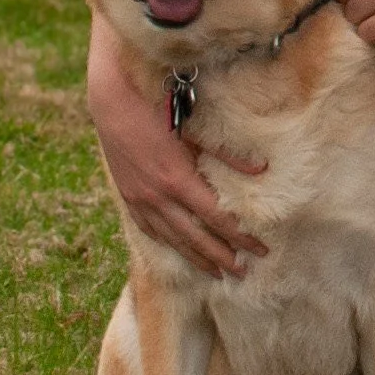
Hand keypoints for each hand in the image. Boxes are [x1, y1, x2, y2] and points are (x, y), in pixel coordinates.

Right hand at [87, 20, 266, 277]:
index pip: (216, 219)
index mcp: (178, 181)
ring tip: (216, 273)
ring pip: (172, 239)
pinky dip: (167, 242)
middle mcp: (158, 197)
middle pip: (195, 237)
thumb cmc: (160, 109)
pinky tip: (178, 250)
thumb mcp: (196, 130)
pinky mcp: (128, 195)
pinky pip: (150, 228)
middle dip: (221, 256)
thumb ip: (227, 153)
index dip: (240, 237)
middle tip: (243, 272)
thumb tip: (261, 169)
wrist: (113, 102)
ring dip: (196, 257)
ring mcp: (140, 199)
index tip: (259, 249)